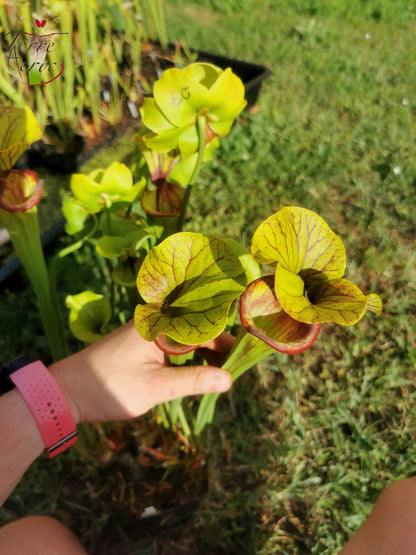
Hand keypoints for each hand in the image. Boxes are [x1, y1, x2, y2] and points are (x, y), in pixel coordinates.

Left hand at [50, 320, 233, 423]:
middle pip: (197, 329)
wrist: (67, 391)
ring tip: (221, 375)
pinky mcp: (141, 343)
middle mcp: (155, 322)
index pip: (205, 327)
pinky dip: (189, 357)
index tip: (247, 356)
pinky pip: (173, 344)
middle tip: (236, 371)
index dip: (228, 342)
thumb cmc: (110, 387)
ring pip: (186, 337)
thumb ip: (194, 381)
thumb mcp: (156, 388)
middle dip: (219, 349)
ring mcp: (147, 332)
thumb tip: (229, 380)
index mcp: (159, 325)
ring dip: (205, 354)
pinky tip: (198, 373)